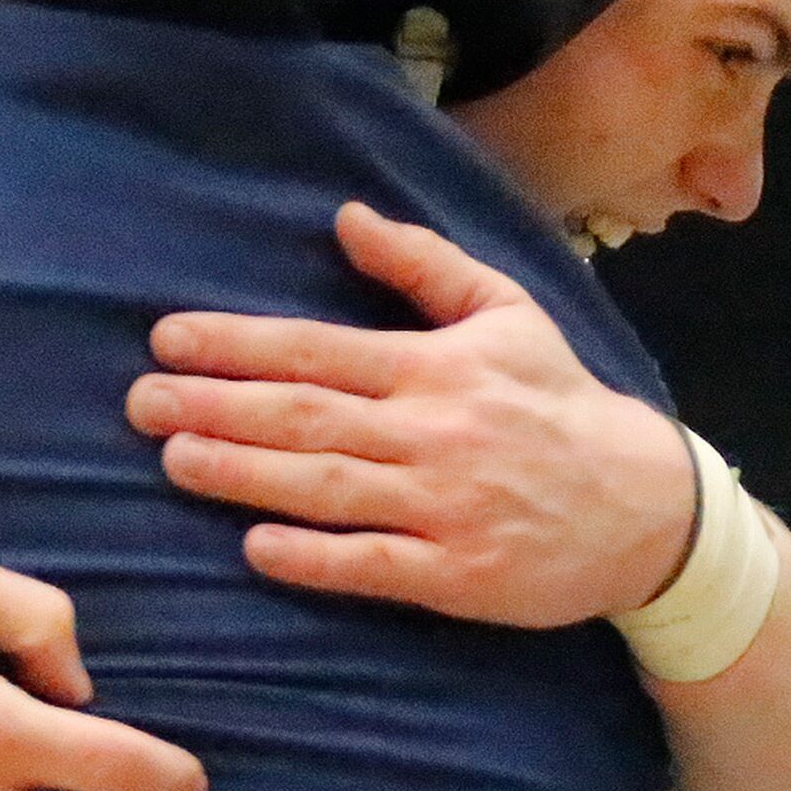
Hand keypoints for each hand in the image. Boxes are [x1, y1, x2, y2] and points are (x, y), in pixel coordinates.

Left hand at [127, 202, 693, 627]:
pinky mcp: (458, 574)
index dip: (237, 345)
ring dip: (245, 473)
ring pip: (327, 487)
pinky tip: (254, 546)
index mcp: (434, 366)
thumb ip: (421, 264)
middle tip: (141, 402)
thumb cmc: (558, 402)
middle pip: (306, 416)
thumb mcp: (505, 312)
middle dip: (216, 406)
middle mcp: (432, 431)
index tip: (166, 340)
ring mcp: (444, 505)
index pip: (316, 350)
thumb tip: (344, 217)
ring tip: (174, 459)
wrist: (650, 507)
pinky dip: (314, 557)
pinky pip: (374, 565)